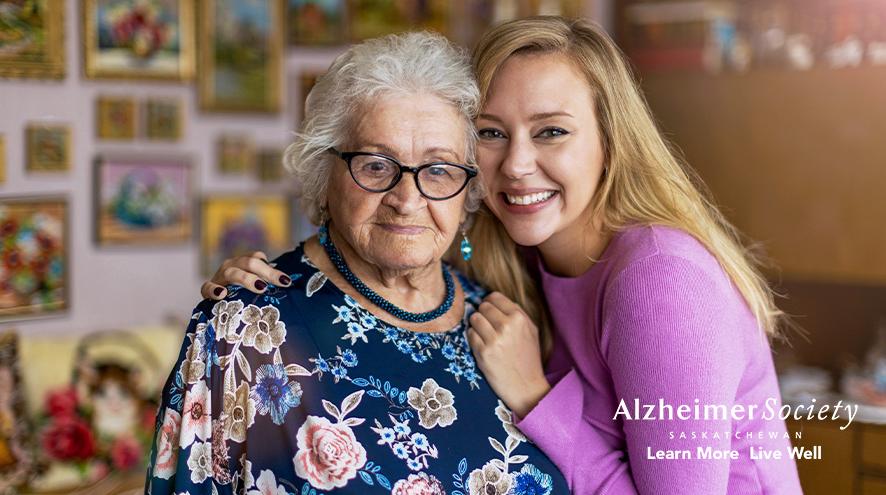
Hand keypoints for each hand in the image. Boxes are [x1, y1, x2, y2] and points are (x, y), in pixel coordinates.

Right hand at [200, 251, 291, 299]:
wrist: (220, 305)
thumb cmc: (244, 296)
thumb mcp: (258, 287)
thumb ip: (270, 284)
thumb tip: (290, 286)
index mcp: (244, 262)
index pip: (257, 257)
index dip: (272, 268)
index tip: (286, 282)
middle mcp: (232, 266)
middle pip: (249, 263)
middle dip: (268, 273)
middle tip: (282, 283)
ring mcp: (219, 276)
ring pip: (232, 272)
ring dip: (247, 279)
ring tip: (261, 287)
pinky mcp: (207, 290)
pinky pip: (207, 287)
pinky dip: (213, 289)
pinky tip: (222, 294)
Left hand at [467, 292, 549, 418]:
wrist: (526, 386)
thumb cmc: (528, 358)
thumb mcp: (530, 330)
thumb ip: (515, 313)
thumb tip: (493, 299)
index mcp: (519, 318)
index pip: (494, 297)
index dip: (489, 303)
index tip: (490, 311)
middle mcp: (507, 326)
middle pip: (483, 306)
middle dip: (483, 314)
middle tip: (487, 326)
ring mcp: (494, 339)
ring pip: (474, 318)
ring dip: (476, 326)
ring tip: (484, 335)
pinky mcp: (483, 352)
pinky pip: (470, 334)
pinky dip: (473, 338)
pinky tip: (482, 346)